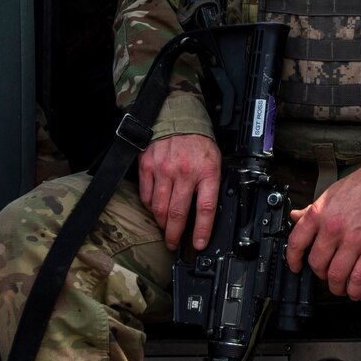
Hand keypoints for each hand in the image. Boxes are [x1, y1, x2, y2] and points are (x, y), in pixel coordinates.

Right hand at [138, 133, 221, 251]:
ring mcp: (163, 169)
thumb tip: (205, 214)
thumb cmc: (197, 142)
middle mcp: (184, 171)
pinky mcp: (147, 166)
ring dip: (161, 223)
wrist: (177, 116)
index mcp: (206, 171)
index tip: (198, 244)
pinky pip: (146, 195)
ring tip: (164, 228)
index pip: (205, 208)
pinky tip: (155, 208)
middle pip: (177, 213)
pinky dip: (150, 206)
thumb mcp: (214, 162)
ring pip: (159, 208)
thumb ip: (209, 185)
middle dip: (174, 234)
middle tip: (172, 244)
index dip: (202, 230)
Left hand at [287, 162, 360, 298]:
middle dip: (319, 274)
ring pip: (336, 276)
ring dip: (336, 287)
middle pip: (317, 264)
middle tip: (325, 275)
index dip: (293, 260)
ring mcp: (353, 241)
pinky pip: (358, 278)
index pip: (296, 243)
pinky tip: (354, 292)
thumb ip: (312, 209)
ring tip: (339, 287)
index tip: (296, 267)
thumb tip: (295, 217)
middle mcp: (333, 229)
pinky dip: (354, 290)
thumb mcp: (331, 194)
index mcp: (319, 214)